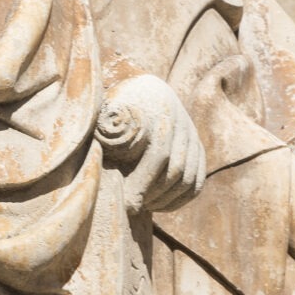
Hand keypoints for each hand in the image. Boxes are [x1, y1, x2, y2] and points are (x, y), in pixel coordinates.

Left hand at [100, 72, 204, 214]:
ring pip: (188, 179)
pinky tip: (159, 206)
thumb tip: (96, 150)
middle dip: (153, 194)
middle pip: (176, 170)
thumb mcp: (105, 109)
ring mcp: (192, 137)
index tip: (127, 202)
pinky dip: (179, 199)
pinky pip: (196, 182)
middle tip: (132, 207)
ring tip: (143, 206)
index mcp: (158, 110)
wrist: (141, 88)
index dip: (143, 182)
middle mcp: (182, 123)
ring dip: (167, 199)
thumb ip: (103, 128)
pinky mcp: (198, 150)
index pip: (159, 155)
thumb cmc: (112, 103)